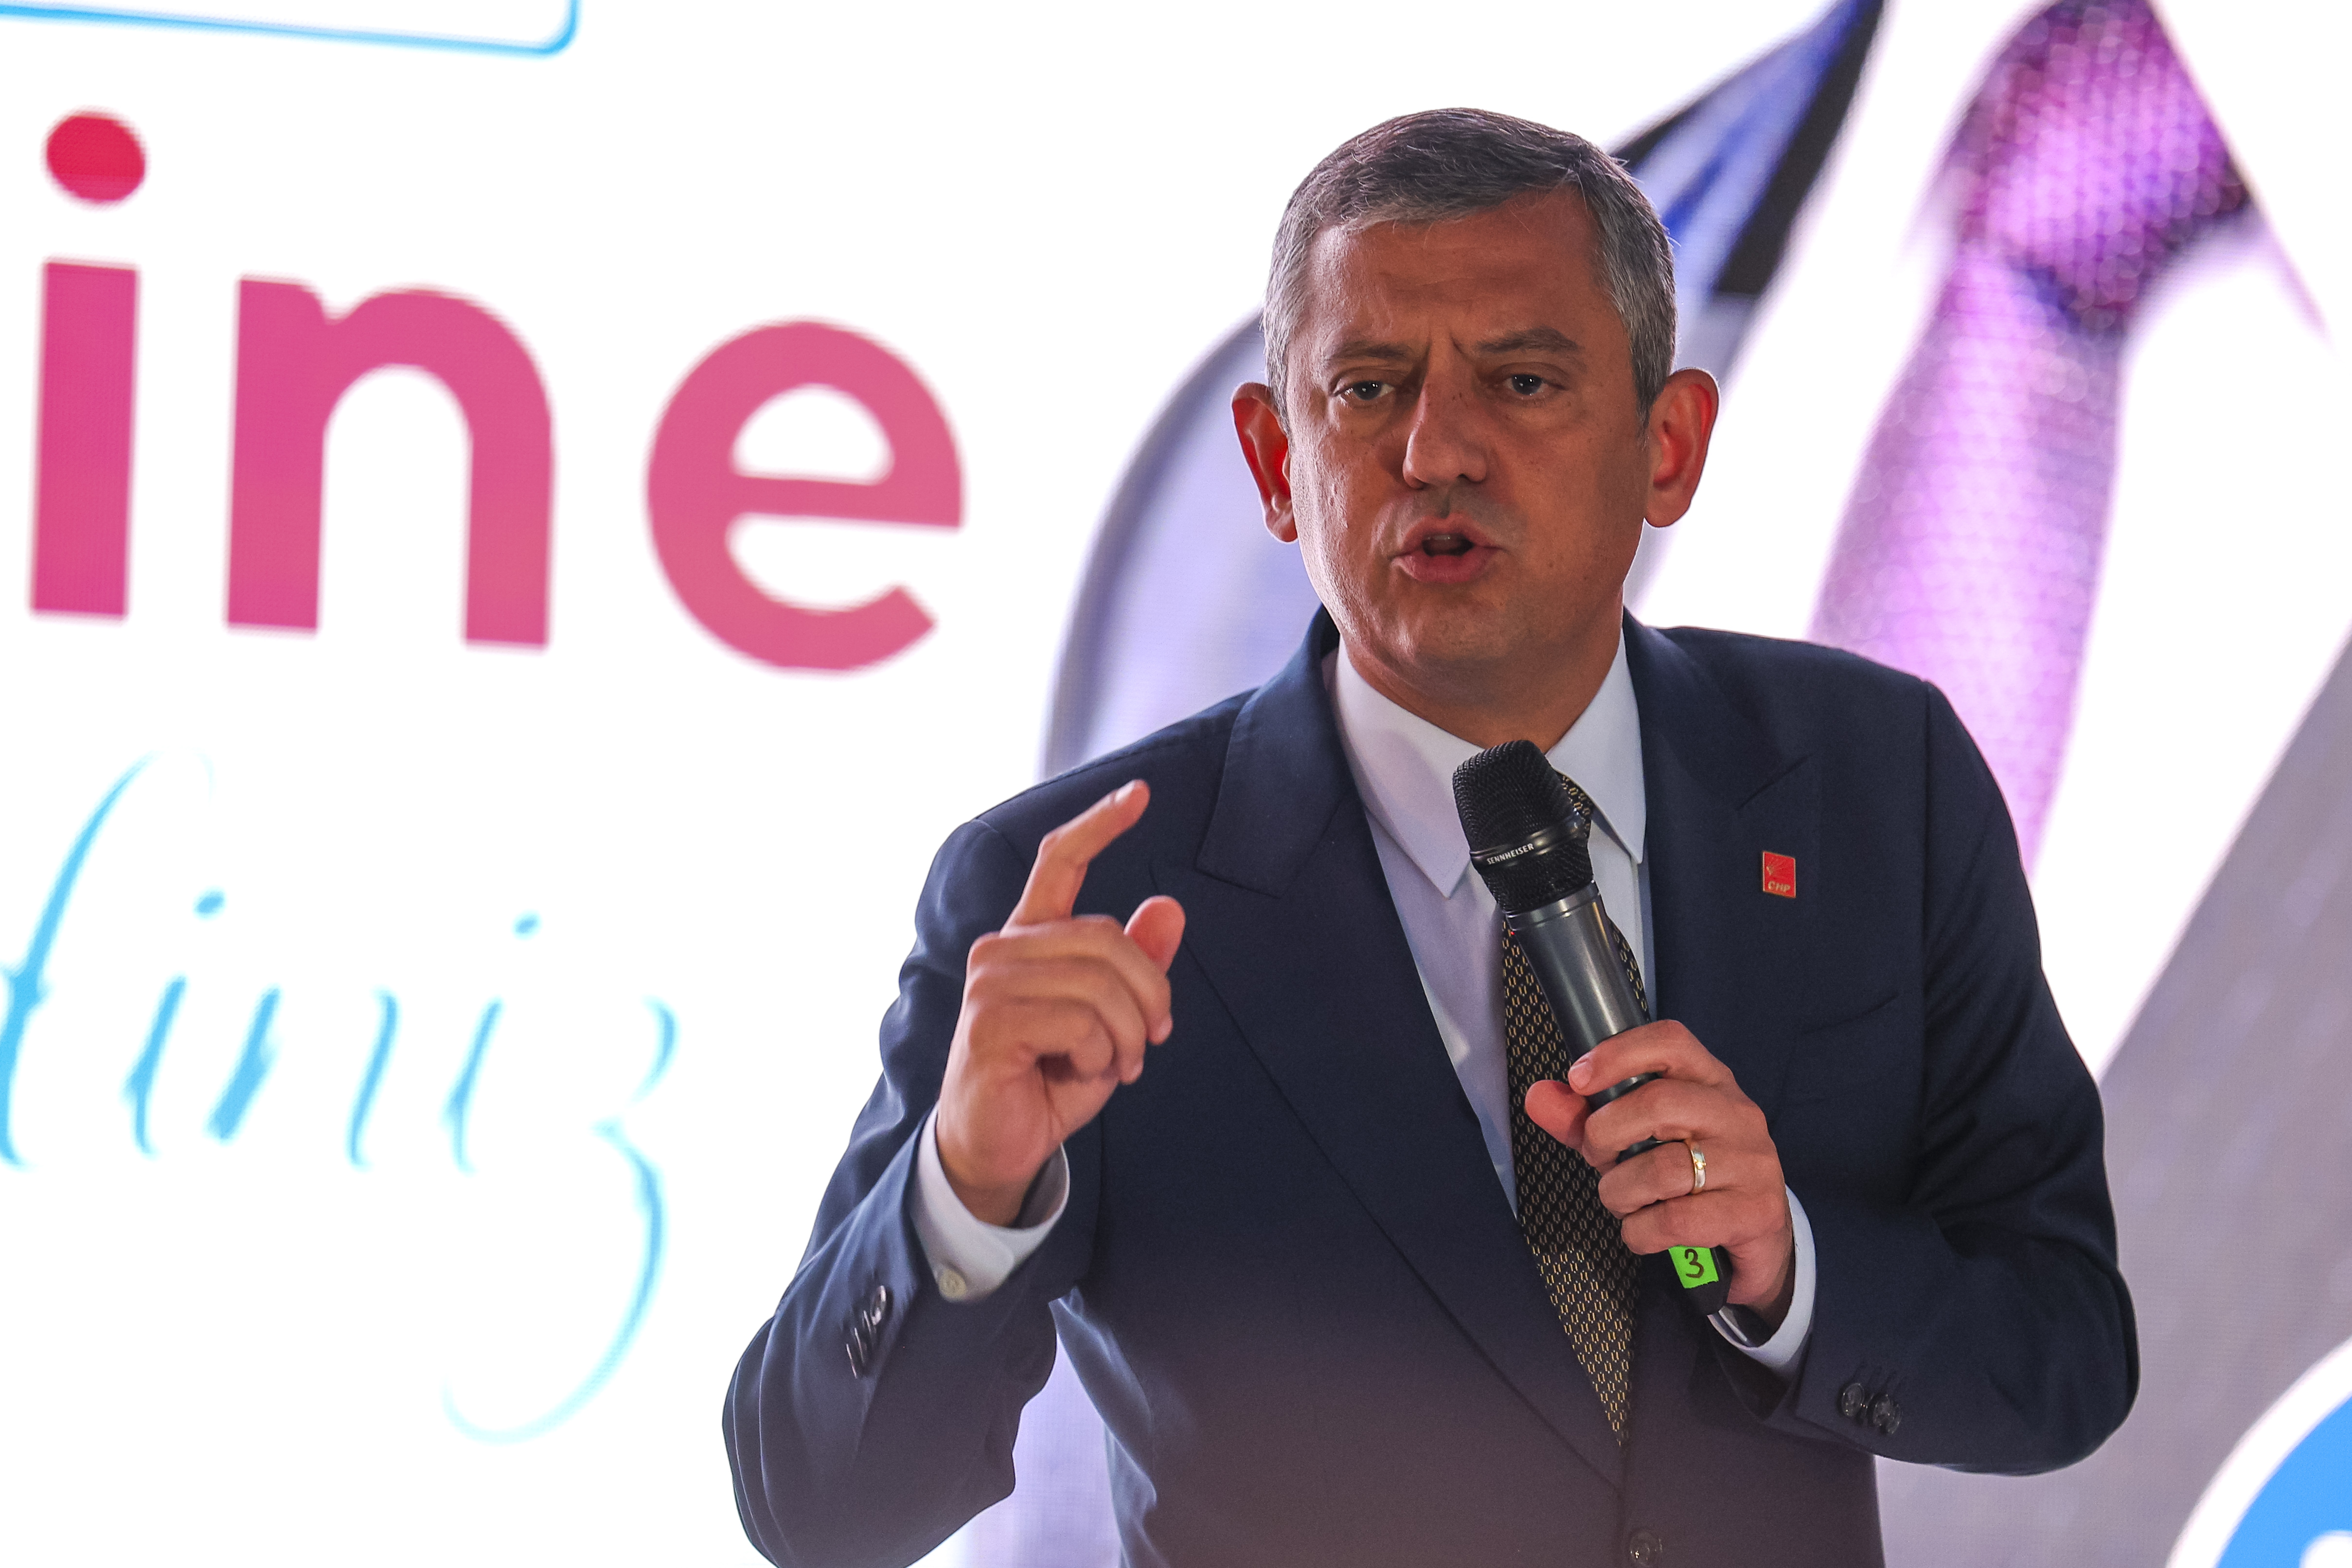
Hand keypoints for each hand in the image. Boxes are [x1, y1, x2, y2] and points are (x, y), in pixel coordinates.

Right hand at [935, 782, 1186, 1224]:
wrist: (1000, 1144)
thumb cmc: (1050, 1076)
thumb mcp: (1110, 1021)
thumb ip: (1137, 966)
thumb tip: (1169, 907)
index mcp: (1030, 937)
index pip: (1059, 861)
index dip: (1101, 824)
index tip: (1141, 793)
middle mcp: (1002, 949)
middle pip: (1106, 937)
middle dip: (1149, 993)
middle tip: (1151, 1041)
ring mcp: (990, 982)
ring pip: (1099, 983)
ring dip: (1126, 1036)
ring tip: (1116, 1066)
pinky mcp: (990, 1022)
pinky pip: (1080, 1022)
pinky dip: (1100, 1056)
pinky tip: (1082, 1074)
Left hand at [1522, 1020, 1796, 1322]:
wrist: (1757, 1235)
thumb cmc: (1689, 1178)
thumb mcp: (1636, 1142)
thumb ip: (1586, 1119)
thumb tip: (1539, 1097)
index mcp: (1710, 1082)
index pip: (1670, 1042)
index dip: (1618, 1053)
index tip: (1578, 1079)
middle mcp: (1737, 1114)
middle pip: (1658, 1103)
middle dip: (1606, 1135)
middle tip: (1597, 1157)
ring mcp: (1752, 1162)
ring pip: (1662, 1168)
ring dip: (1619, 1192)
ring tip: (1622, 1201)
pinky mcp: (1755, 1211)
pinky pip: (1676, 1219)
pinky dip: (1641, 1231)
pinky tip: (1643, 1231)